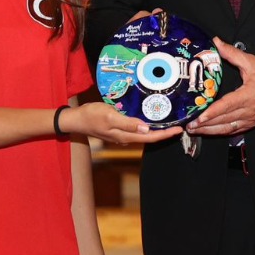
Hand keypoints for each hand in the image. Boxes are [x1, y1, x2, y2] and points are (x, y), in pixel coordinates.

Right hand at [63, 101, 183, 145]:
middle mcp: (125, 138)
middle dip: (164, 133)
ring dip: (156, 130)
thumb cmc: (92, 116)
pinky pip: (136, 129)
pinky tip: (149, 119)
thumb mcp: (110, 116)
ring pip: (143, 134)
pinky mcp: (118, 129)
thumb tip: (146, 129)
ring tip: (168, 122)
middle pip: (149, 138)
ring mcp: (121, 134)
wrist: (76, 119)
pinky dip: (145, 125)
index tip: (178, 130)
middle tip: (178, 126)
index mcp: (125, 136)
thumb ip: (128, 123)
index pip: (150, 138)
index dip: (165, 135)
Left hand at [185, 39, 254, 136]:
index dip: (212, 113)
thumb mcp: (251, 62)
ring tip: (194, 130)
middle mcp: (248, 110)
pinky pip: (233, 131)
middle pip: (223, 120)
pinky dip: (220, 132)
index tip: (199, 117)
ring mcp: (249, 119)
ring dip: (209, 131)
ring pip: (226, 129)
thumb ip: (232, 53)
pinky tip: (209, 131)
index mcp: (248, 95)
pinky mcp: (250, 124)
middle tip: (188, 125)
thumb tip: (216, 42)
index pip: (227, 106)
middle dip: (204, 125)